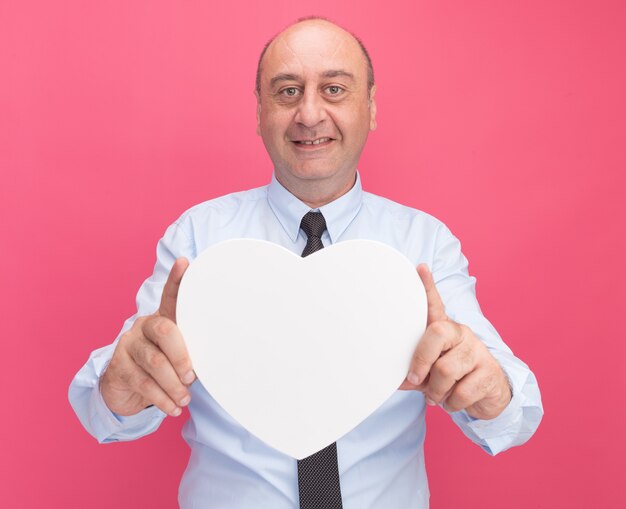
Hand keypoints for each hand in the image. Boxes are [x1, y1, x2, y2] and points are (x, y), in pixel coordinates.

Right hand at [100, 257, 195, 416]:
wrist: (125, 388)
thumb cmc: (163, 366)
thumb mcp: (178, 354)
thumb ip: (192, 348)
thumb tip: (221, 356)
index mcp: (162, 319)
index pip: (170, 297)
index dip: (177, 280)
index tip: (185, 263)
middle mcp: (143, 326)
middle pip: (164, 331)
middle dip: (182, 356)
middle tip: (193, 376)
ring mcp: (128, 345)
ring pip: (154, 362)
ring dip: (173, 385)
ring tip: (185, 399)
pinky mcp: (118, 367)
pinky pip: (143, 383)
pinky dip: (162, 399)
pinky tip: (173, 407)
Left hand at [399, 264, 511, 419]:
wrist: (489, 396)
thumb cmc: (452, 379)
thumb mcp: (429, 374)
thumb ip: (414, 373)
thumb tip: (398, 379)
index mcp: (444, 330)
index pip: (436, 304)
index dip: (428, 286)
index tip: (419, 268)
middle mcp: (462, 334)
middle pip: (437, 333)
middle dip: (422, 359)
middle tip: (416, 377)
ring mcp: (477, 351)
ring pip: (446, 369)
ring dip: (436, 391)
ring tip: (438, 395)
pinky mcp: (490, 372)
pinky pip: (461, 392)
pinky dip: (452, 403)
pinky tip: (454, 401)